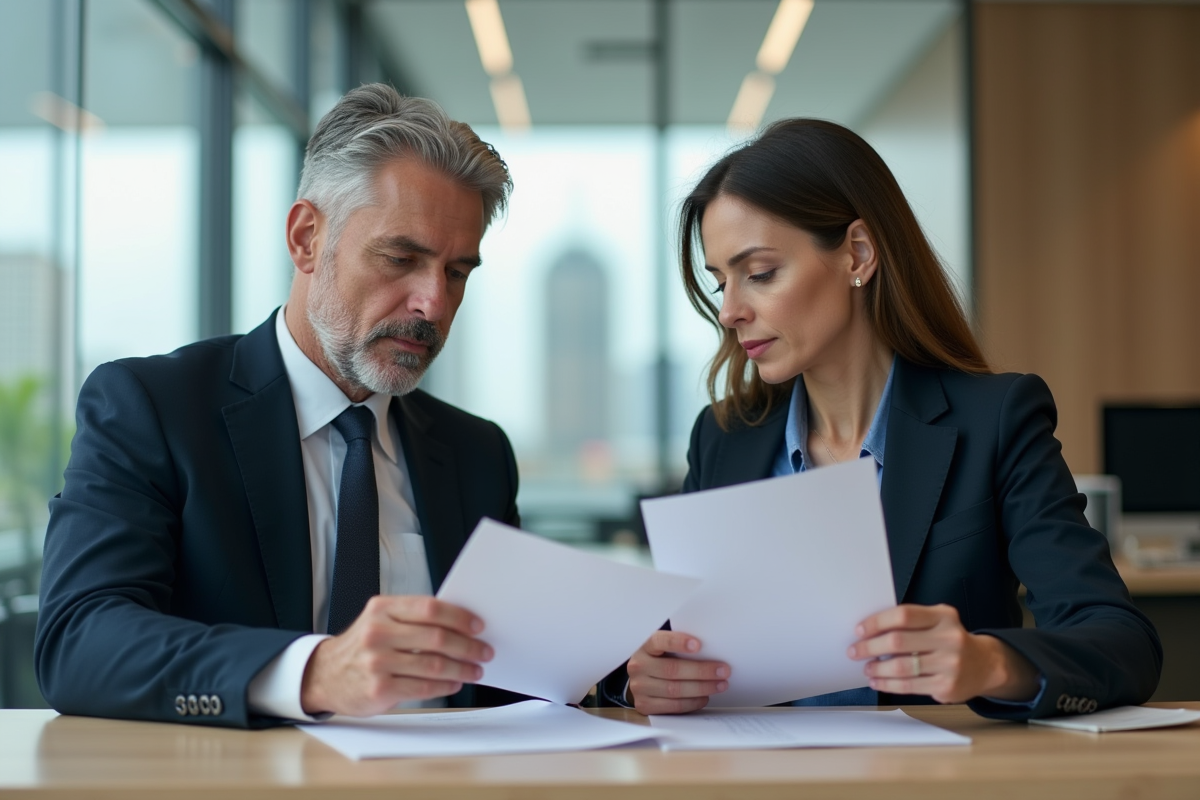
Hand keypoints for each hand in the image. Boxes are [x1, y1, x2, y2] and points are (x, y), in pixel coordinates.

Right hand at [300, 595, 492, 716]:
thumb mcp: (380, 620)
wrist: (324, 675)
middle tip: (484, 650)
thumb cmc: (361, 645)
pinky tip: (455, 683)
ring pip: (434, 664)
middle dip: (468, 645)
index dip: (459, 617)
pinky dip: (445, 686)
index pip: (430, 608)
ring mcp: (377, 662)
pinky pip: (423, 686)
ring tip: (475, 670)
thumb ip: (413, 618)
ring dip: (462, 668)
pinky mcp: (379, 689)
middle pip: (436, 637)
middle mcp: (378, 632)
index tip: (478, 625)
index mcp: (382, 608)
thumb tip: (461, 623)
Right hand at [626, 631, 729, 714]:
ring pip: (675, 690)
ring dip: (702, 688)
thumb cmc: (659, 660)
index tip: (698, 645)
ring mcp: (639, 687)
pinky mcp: (644, 705)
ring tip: (720, 684)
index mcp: (644, 646)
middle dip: (702, 671)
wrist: (641, 680)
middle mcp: (638, 666)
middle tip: (723, 670)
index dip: (678, 642)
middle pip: (672, 669)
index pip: (659, 641)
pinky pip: (673, 706)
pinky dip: (692, 702)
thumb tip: (711, 650)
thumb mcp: (663, 649)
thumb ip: (679, 647)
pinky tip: (704, 697)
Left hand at [848, 604, 1038, 703]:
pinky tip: (878, 681)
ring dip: (877, 668)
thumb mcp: (938, 621)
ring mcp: (950, 664)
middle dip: (870, 647)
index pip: (903, 615)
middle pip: (898, 641)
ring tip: (866, 667)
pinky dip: (888, 684)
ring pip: (902, 667)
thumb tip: (870, 630)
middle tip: (855, 651)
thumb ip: (911, 621)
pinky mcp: (947, 686)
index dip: (877, 622)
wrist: (985, 665)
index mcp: (943, 616)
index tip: (859, 630)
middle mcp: (949, 638)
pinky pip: (909, 686)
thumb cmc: (950, 640)